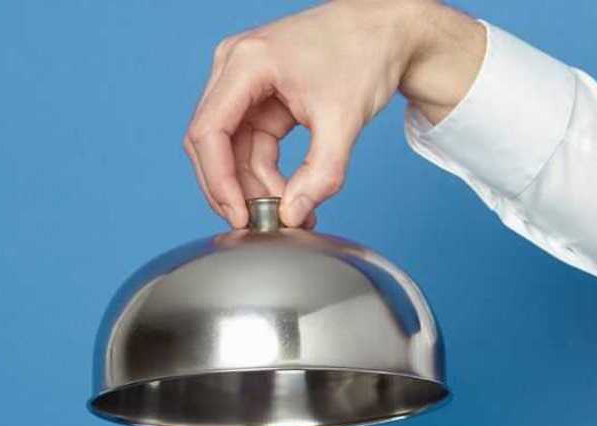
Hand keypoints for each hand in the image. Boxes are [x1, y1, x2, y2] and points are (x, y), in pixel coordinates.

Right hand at [184, 0, 485, 228]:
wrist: (388, 29)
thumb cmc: (366, 54)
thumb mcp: (344, 120)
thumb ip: (321, 173)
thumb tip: (294, 216)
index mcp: (247, 63)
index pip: (209, 131)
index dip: (219, 181)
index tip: (240, 217)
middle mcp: (234, 67)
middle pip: (211, 142)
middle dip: (232, 188)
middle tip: (259, 225)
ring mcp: (244, 81)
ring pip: (230, 149)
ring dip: (252, 187)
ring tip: (288, 215)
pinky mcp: (258, 96)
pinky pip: (249, 144)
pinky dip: (264, 174)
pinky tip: (289, 196)